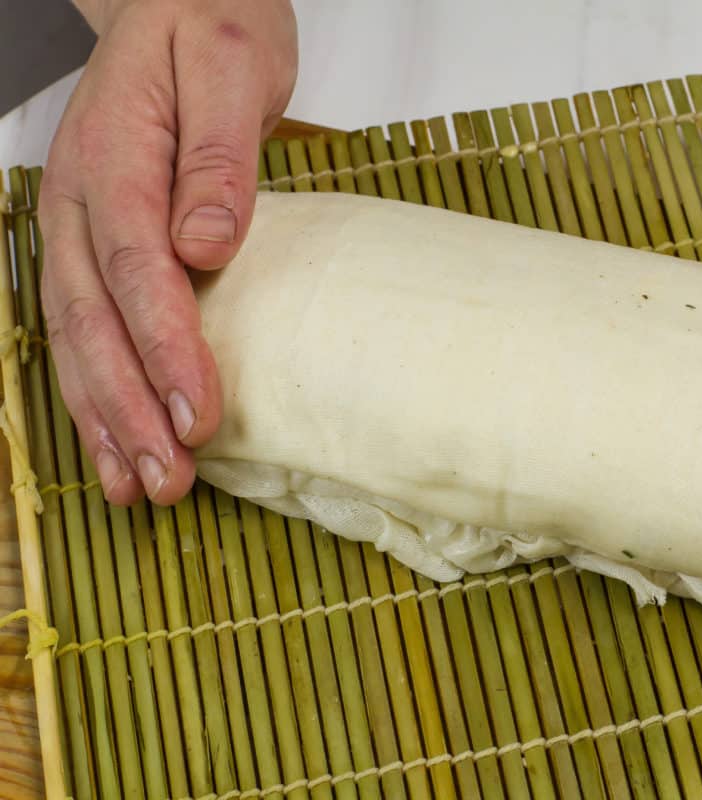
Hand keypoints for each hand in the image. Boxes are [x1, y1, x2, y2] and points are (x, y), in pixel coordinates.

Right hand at [39, 0, 297, 504]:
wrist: (177, 2)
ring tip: (141, 487)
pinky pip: (85, 329)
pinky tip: (119, 444)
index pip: (136, 268)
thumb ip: (218, 157)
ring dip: (108, 418)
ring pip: (77, 338)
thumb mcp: (228, 68)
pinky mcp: (94, 248)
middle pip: (95, 320)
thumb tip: (208, 243)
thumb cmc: (210, 30)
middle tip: (170, 478)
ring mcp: (74, 228)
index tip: (202, 411)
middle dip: (132, 407)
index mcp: (111, 158)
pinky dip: (100, 392)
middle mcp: (76, 201)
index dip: (167, 347)